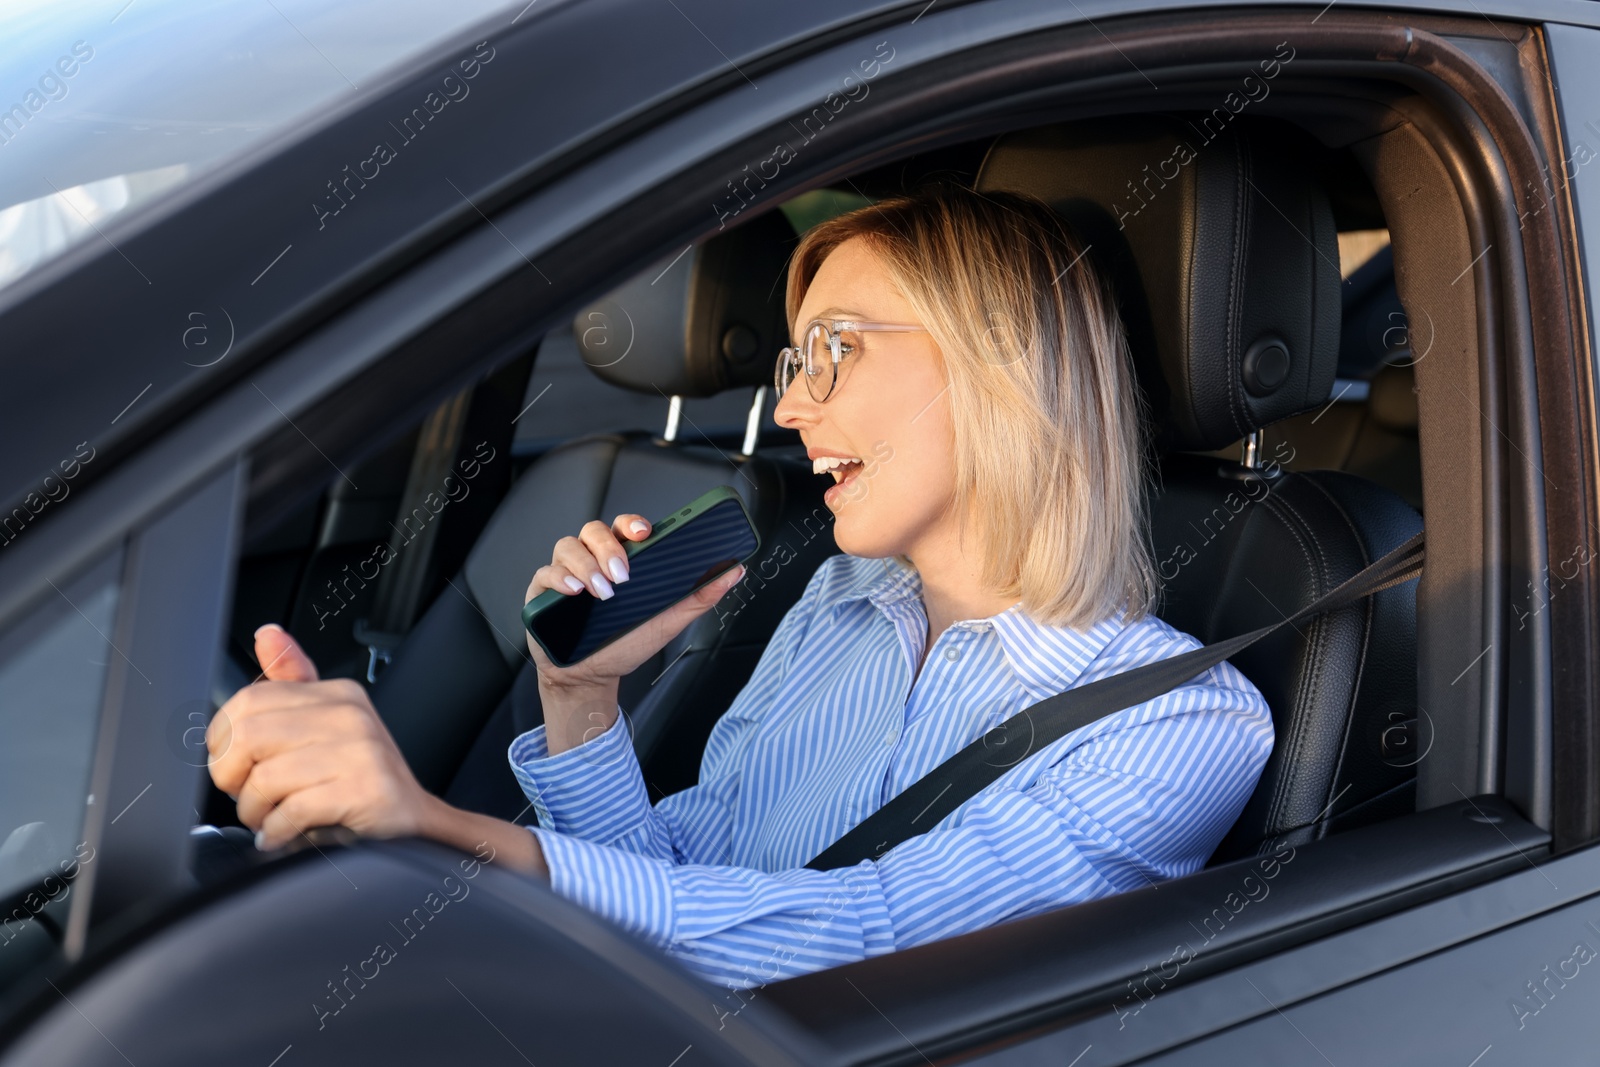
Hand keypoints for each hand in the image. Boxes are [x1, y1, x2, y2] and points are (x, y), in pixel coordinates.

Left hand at [209, 625, 544, 872]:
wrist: (415, 821)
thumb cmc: (362, 779)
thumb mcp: (329, 725)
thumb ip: (294, 681)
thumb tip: (268, 636)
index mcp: (337, 695)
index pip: (249, 700)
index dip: (223, 741)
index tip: (235, 765)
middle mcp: (351, 715)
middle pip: (249, 736)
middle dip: (232, 777)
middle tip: (247, 795)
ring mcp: (361, 751)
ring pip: (265, 778)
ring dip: (255, 812)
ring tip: (269, 819)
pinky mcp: (365, 790)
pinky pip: (291, 810)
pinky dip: (277, 832)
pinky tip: (285, 834)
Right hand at [524, 513, 744, 691]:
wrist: (592, 678)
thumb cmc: (626, 644)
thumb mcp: (667, 621)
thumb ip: (699, 596)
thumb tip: (735, 572)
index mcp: (621, 560)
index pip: (625, 529)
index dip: (632, 523)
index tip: (645, 532)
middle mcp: (592, 561)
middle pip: (594, 531)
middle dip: (609, 548)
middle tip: (623, 576)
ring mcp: (566, 574)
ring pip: (568, 546)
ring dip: (586, 565)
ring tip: (602, 592)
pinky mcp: (542, 592)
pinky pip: (544, 572)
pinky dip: (560, 579)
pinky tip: (574, 592)